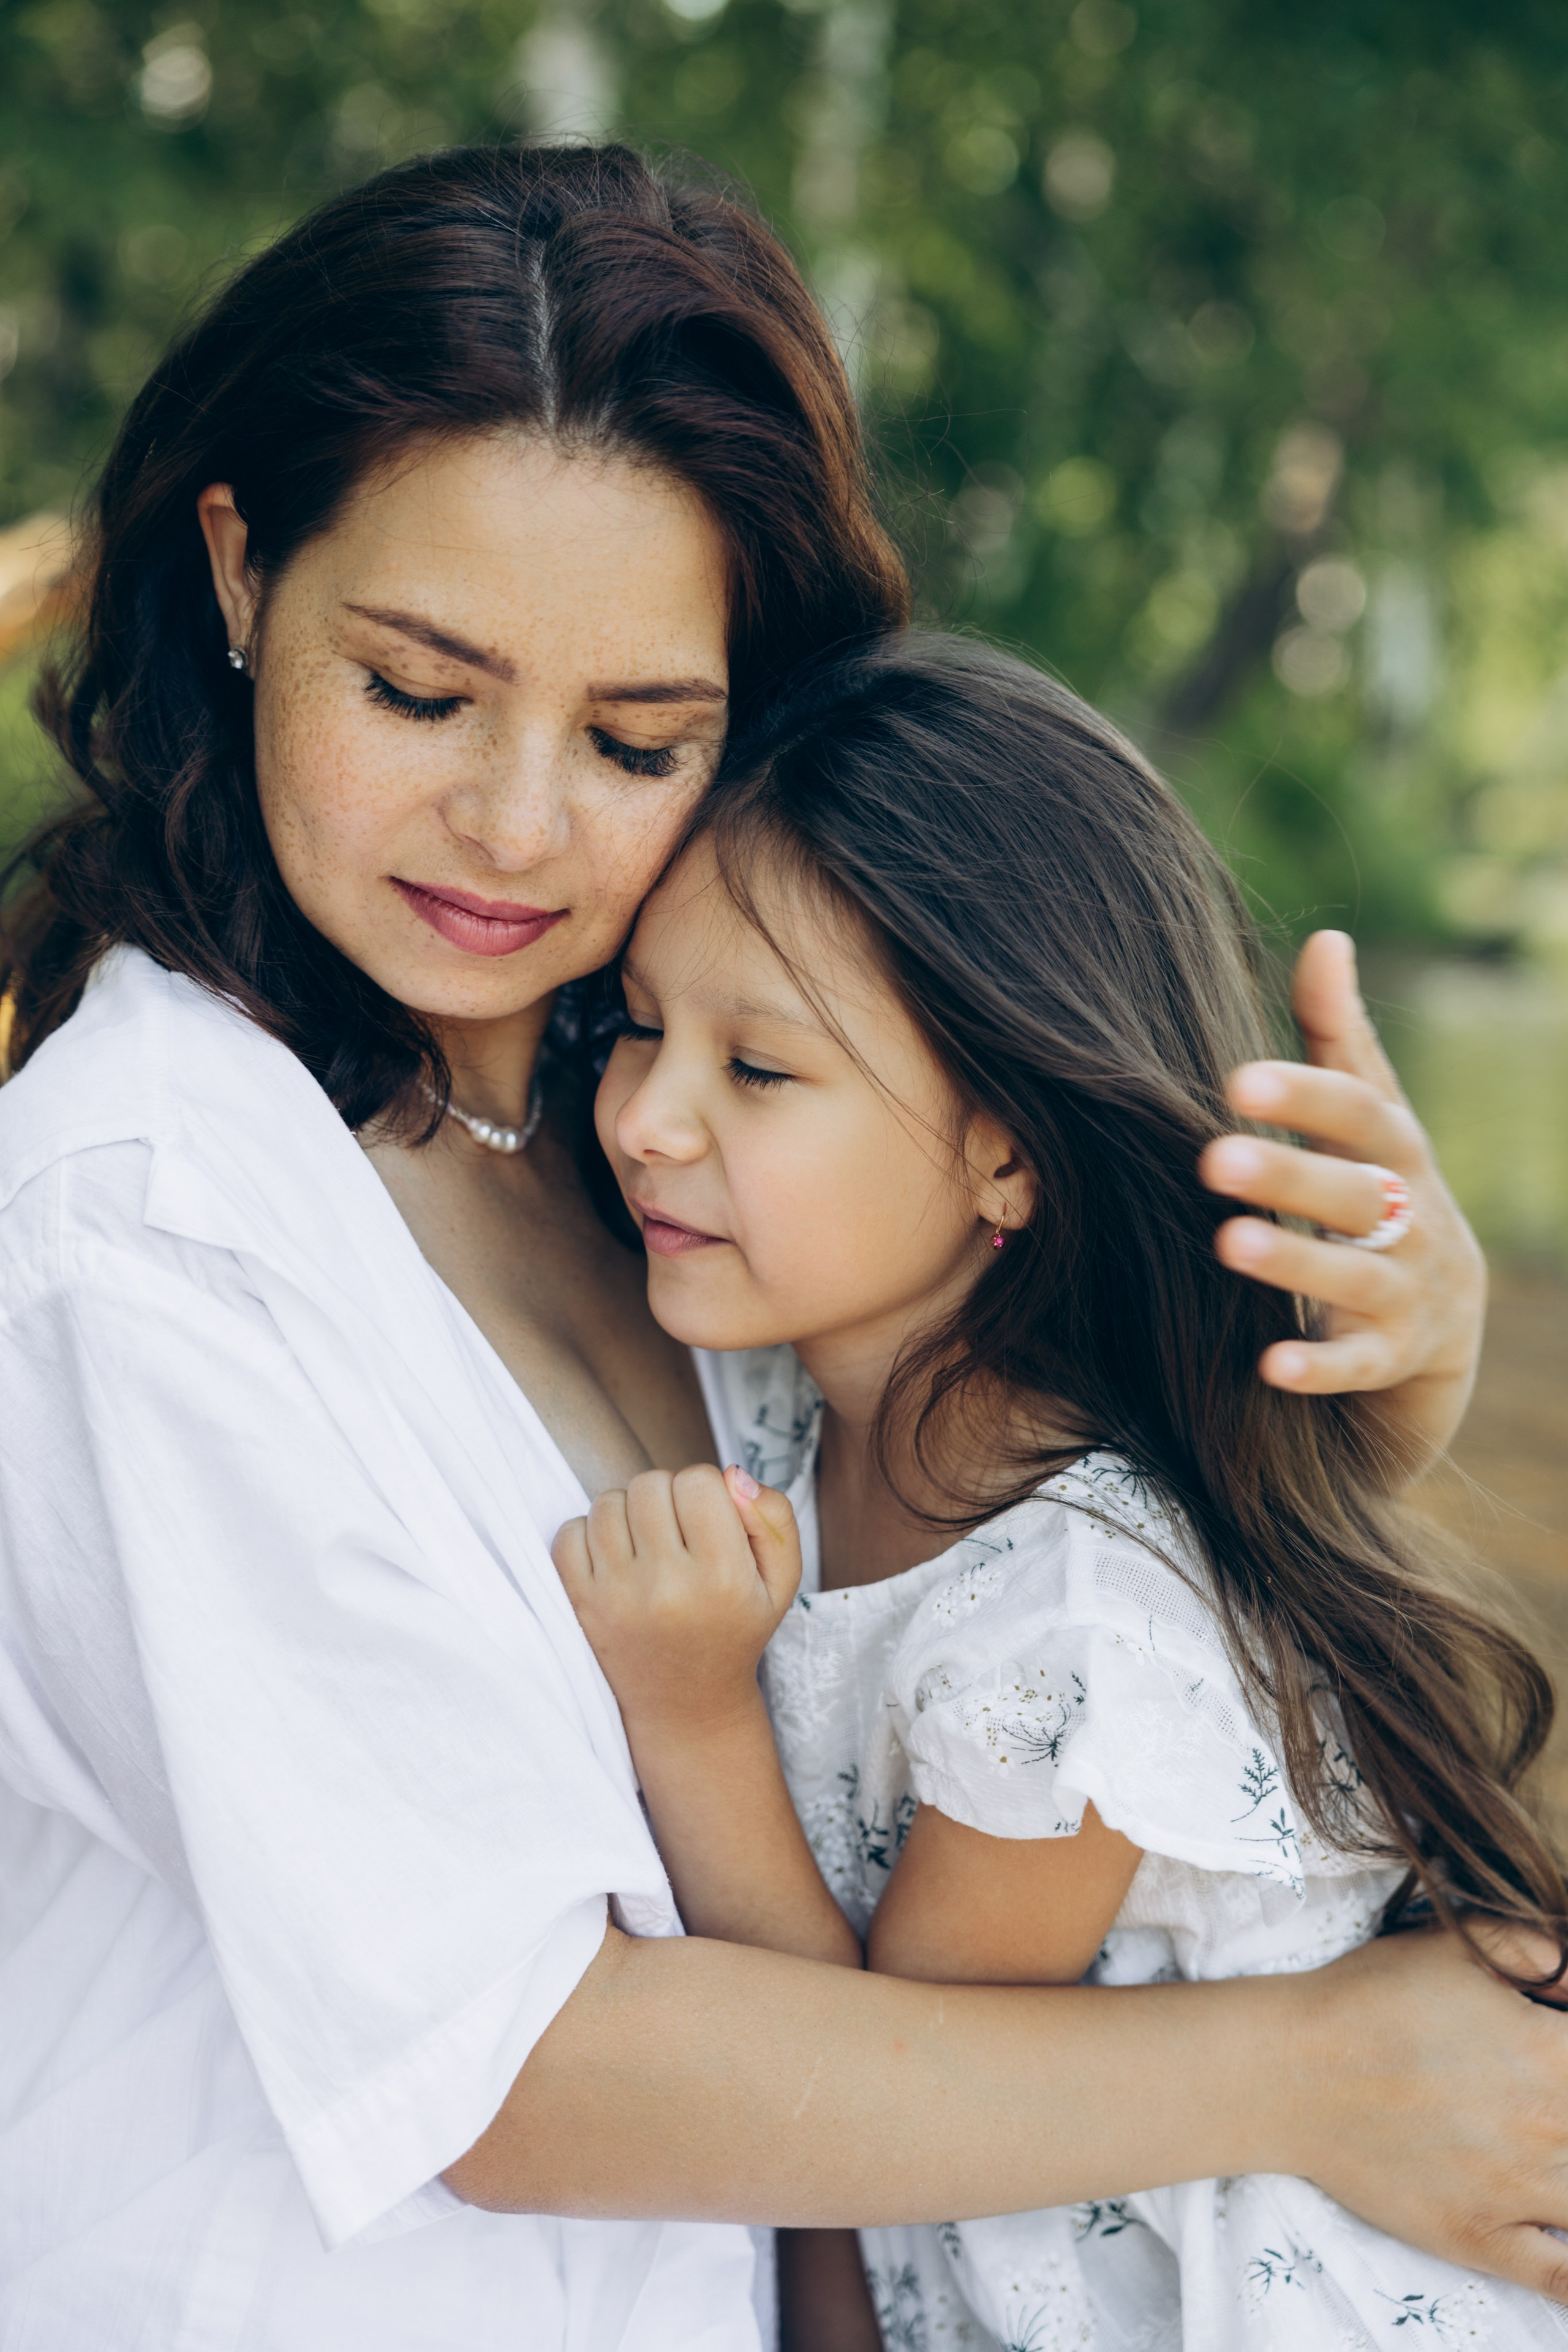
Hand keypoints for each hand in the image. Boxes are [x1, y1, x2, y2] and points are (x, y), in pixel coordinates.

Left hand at [552, 1464, 801, 1733]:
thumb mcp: (780, 1581)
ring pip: (608, 1502)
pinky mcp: (581, 1606)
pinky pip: (569, 1533)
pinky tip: (615, 1559)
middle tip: (678, 1533)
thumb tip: (731, 1475)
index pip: (699, 1481)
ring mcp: (617, 1597)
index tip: (709, 1521)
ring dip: (628, 1512)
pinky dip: (589, 1534)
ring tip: (648, 1544)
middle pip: (650, 1484)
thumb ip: (774, 1518)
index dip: (706, 1491)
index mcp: (722, 1577)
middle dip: (667, 1497)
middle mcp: (666, 1587)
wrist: (687, 1704)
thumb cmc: (736, 1629)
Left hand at [1200, 929, 1485, 1475]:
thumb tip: (1326, 937)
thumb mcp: (1369, 1122)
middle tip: (1212, 1159)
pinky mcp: (1394, 1362)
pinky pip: (1359, 1367)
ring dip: (1296, 1261)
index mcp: (1398, 1153)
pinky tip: (1269, 1366)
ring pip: (1360, 1276)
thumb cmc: (1379, 1197)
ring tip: (1228, 1246)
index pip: (1361, 1113)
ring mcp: (1408, 1294)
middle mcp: (1414, 1219)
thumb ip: (1339, 1039)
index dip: (1307, 1096)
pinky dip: (1319, 1365)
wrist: (1434, 1328)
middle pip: (1360, 1191)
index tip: (1238, 1080)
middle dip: (1290, 1175)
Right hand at [1293, 1925, 1567, 2297]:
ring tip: (1548, 2152)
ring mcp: (1516, 2195)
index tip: (1556, 2053)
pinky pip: (1561, 2278)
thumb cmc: (1371, 2000)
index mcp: (1549, 2058)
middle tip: (1542, 2102)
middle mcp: (1547, 2131)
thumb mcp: (1456, 1947)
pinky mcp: (1479, 2238)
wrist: (1292, 2071)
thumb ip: (1533, 1951)